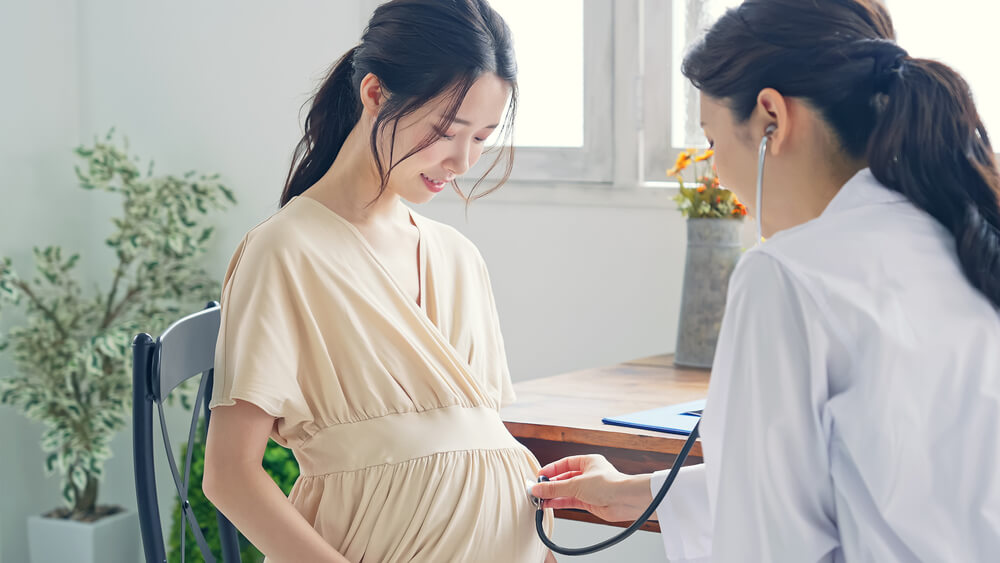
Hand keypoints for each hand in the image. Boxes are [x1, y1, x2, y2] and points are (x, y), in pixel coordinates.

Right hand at [531, 455, 653, 522]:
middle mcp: (589, 474)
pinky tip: (550, 504)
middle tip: (538, 490)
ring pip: (567, 491)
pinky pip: (571, 501)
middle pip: (565, 478)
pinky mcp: (590, 502)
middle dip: (551, 484)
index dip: (552, 469)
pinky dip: (560, 502)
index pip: (565, 463)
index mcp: (588, 461)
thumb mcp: (576, 484)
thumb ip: (555, 487)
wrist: (625, 500)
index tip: (540, 476)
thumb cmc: (609, 484)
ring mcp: (590, 489)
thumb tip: (538, 488)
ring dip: (554, 495)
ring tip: (540, 499)